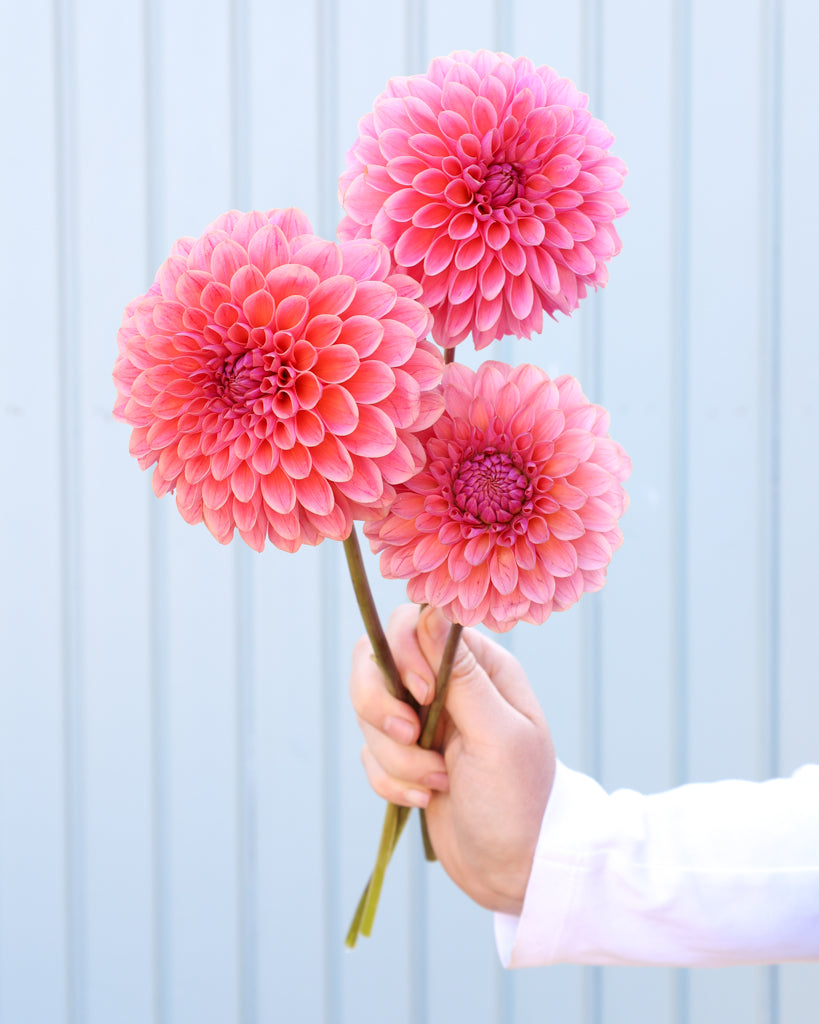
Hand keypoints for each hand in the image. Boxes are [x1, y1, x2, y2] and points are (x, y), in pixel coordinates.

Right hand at [350, 603, 555, 914]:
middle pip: (375, 662)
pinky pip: (368, 752)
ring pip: (368, 712)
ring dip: (394, 755)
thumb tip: (429, 612)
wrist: (513, 870)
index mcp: (478, 665)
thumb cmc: (519, 800)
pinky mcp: (402, 756)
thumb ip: (461, 675)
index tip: (422, 696)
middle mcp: (445, 684)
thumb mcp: (498, 734)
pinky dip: (390, 780)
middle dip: (382, 707)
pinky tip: (426, 799)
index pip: (413, 623)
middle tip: (413, 737)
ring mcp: (420, 720)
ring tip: (435, 783)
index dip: (403, 652)